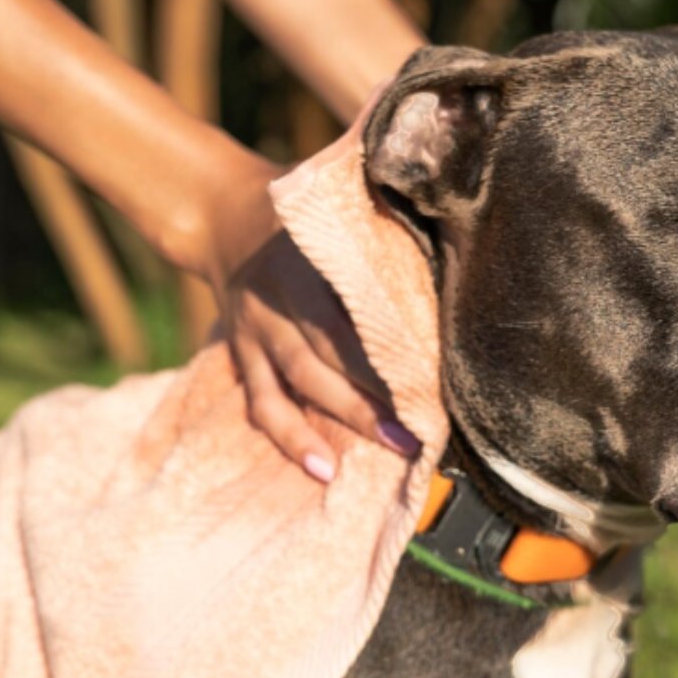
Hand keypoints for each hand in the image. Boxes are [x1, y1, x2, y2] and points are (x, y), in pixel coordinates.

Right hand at [197, 154, 420, 483]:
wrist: (223, 217)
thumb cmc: (305, 217)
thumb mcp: (337, 206)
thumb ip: (383, 226)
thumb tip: (454, 245)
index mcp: (305, 258)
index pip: (350, 307)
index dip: (389, 344)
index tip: (435, 372)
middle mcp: (277, 296)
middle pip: (327, 353)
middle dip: (375, 393)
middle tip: (424, 425)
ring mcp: (255, 330)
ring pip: (300, 383)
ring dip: (346, 419)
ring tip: (394, 447)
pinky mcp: (242, 355)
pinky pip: (264, 404)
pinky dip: (291, 439)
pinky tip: (323, 470)